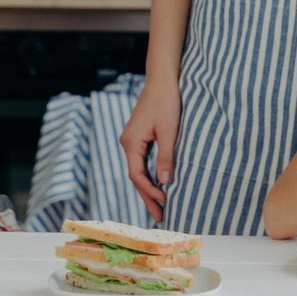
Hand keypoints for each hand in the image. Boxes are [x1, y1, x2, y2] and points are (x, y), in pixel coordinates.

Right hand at [120, 79, 180, 221]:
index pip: (137, 175)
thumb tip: (165, 182)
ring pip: (138, 170)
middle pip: (135, 176)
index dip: (150, 192)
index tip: (165, 203)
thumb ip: (166, 157)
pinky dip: (149, 175)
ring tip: (159, 206)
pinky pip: (141, 161)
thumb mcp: (169, 131)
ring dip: (148, 188)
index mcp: (131, 142)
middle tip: (160, 216)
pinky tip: (158, 184)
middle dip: (147, 196)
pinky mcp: (138, 136)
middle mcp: (127, 142)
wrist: (162, 79)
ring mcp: (131, 139)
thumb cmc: (166, 102)